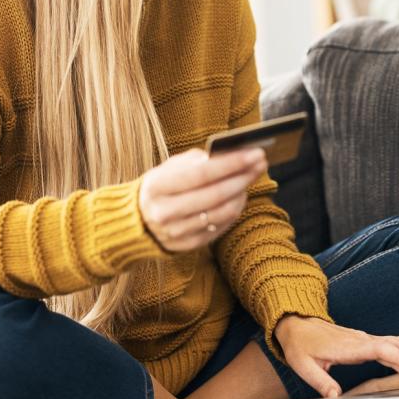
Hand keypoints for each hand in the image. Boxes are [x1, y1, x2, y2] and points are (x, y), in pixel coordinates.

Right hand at [138, 147, 266, 251]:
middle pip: (215, 194)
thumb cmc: (160, 187)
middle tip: (261, 163)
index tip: (255, 153)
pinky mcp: (186, 245)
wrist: (137, 220)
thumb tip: (229, 154)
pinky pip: (219, 227)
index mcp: (157, 186)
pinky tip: (239, 197)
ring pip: (221, 212)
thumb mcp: (168, 168)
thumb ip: (196, 160)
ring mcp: (176, 232)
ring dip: (241, 194)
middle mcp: (165, 211)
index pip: (202, 174)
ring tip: (249, 178)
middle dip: (243, 177)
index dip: (232, 163)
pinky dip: (233, 211)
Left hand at [273, 316, 398, 398]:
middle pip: (397, 348)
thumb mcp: (303, 365)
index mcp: (351, 346)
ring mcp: (366, 339)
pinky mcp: (367, 342)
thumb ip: (321, 382)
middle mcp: (363, 340)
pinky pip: (394, 344)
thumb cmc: (300, 344)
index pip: (383, 352)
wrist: (296, 323)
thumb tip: (335, 398)